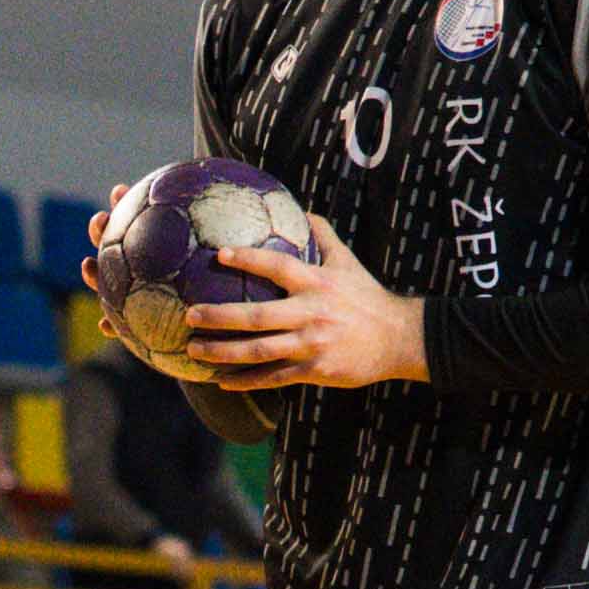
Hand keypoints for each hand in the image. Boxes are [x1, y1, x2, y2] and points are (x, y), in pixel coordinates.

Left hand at [182, 209, 421, 391]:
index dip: (249, 260)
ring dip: (223, 352)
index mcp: (317, 283)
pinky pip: (273, 377)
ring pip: (259, 351)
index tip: (219, 254)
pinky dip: (246, 380)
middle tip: (189, 315)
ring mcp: (312, 345)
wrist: (399, 339)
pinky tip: (221, 380)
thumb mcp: (348, 261)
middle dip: (220, 316)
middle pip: (257, 316)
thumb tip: (300, 208)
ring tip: (193, 349)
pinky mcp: (315, 371)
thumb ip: (323, 235)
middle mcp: (312, 314)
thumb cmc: (367, 297)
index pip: (278, 267)